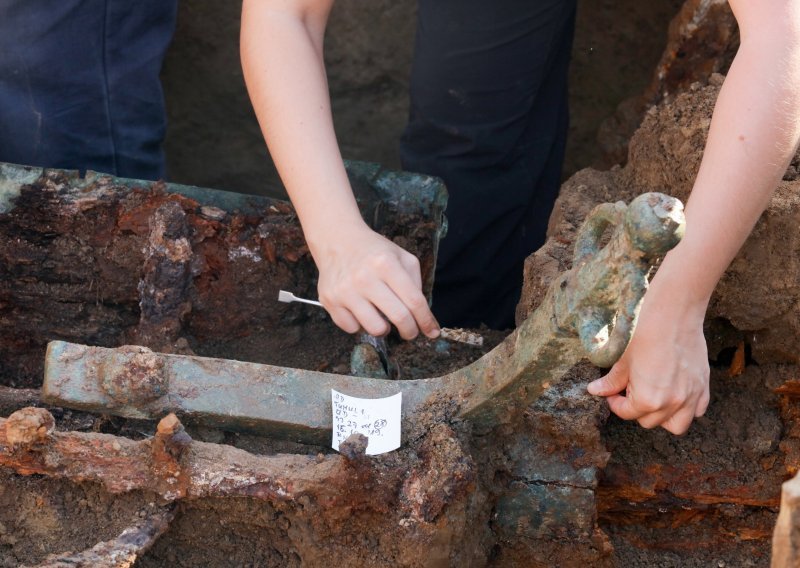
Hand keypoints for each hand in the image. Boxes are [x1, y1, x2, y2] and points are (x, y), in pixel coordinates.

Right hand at [311, 222, 439, 339]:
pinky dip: (360, 325)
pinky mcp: (329, 300)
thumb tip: (422, 315)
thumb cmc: (373, 252)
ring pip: (375, 328)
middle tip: (411, 332)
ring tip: (382, 318)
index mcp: (386, 264)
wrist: (337, 240)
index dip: (426, 320)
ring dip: (384, 329)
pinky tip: (361, 312)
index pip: (414, 301)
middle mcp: (365, 277)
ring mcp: (345, 290)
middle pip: (399, 317)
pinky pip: (352, 328)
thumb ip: (415, 282)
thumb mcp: (401, 257)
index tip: (432, 332)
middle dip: (410, 331)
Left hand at [586, 279, 710, 434]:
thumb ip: (610, 382)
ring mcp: (691, 397)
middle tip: (631, 390)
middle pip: (649, 422)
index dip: (615, 403)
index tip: (613, 393)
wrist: (673, 316)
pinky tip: (675, 392)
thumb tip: (594, 391)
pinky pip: (697, 410)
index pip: (627, 414)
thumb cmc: (644, 336)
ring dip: (663, 417)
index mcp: (648, 400)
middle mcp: (672, 404)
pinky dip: (686, 408)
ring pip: (676, 425)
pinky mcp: (704, 387)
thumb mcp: (622, 361)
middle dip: (636, 409)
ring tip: (653, 398)